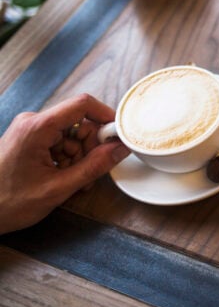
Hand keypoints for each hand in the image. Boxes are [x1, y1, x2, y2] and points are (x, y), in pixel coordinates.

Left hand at [0, 94, 129, 234]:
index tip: (117, 135)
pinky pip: (59, 142)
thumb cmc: (6, 202)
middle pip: (79, 122)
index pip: (82, 104)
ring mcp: (29, 130)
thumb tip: (120, 149)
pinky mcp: (28, 140)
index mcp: (37, 127)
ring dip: (79, 158)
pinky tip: (63, 178)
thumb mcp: (58, 188)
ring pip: (71, 135)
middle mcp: (32, 122)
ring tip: (72, 182)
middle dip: (90, 147)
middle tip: (90, 173)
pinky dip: (67, 159)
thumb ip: (94, 166)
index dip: (105, 116)